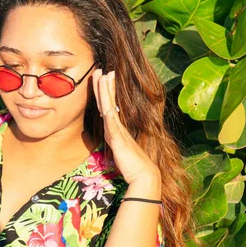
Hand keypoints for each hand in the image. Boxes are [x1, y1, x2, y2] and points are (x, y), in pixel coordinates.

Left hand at [92, 68, 160, 185]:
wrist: (144, 176)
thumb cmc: (132, 166)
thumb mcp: (119, 150)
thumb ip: (114, 141)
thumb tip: (110, 135)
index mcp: (116, 129)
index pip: (109, 106)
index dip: (105, 92)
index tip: (103, 78)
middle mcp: (117, 127)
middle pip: (108, 102)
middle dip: (104, 85)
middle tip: (101, 70)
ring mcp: (118, 131)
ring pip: (109, 107)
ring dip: (105, 91)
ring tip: (103, 75)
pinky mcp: (118, 139)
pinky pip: (112, 123)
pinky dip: (109, 112)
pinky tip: (105, 103)